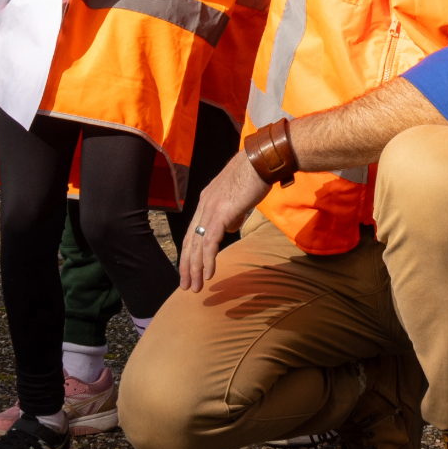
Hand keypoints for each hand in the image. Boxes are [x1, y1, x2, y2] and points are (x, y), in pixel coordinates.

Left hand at [178, 150, 272, 291]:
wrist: (262, 161)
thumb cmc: (255, 176)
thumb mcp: (240, 198)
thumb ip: (232, 214)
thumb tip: (229, 229)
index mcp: (206, 201)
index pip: (193, 231)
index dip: (190, 252)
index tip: (189, 269)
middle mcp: (204, 205)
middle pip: (189, 241)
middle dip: (187, 266)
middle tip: (186, 286)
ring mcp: (211, 209)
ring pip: (196, 245)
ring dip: (195, 268)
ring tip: (195, 286)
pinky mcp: (221, 214)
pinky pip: (209, 242)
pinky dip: (207, 260)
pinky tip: (208, 274)